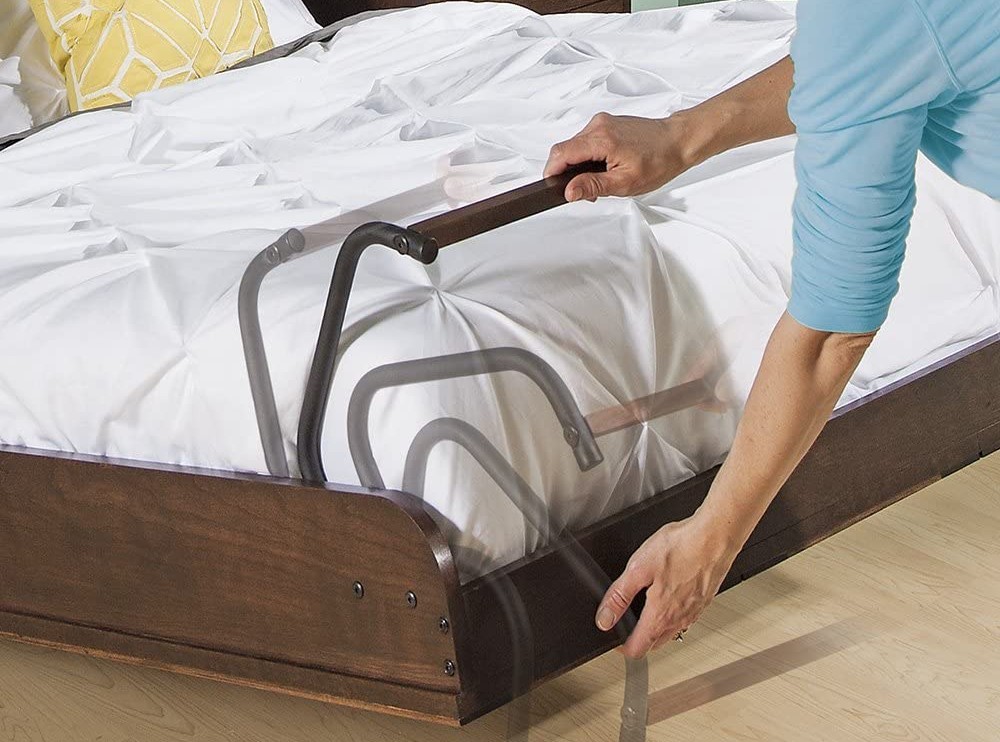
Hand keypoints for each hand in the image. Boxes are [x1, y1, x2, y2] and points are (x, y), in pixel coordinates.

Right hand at [544, 112, 697, 201]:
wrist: (678, 141)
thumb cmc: (659, 160)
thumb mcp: (624, 183)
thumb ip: (593, 186)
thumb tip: (569, 191)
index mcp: (601, 139)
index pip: (560, 153)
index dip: (551, 172)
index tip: (552, 186)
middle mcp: (598, 125)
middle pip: (565, 150)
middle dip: (569, 173)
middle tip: (587, 190)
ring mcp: (602, 122)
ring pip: (576, 146)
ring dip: (580, 165)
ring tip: (602, 178)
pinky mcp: (607, 123)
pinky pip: (587, 141)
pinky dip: (590, 156)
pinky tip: (606, 166)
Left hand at [595, 512, 738, 658]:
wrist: (715, 536)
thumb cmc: (682, 547)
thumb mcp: (639, 568)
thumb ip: (619, 596)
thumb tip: (605, 618)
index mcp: (660, 616)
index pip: (637, 649)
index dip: (620, 646)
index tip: (613, 634)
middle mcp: (679, 620)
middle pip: (654, 644)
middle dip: (637, 639)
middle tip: (625, 624)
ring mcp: (694, 612)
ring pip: (670, 632)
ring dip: (655, 628)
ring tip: (644, 611)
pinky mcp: (704, 600)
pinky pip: (685, 617)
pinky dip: (672, 614)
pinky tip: (668, 594)